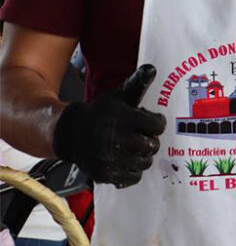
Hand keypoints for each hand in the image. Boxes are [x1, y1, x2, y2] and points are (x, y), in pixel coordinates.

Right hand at [51, 64, 166, 187]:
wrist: (68, 133)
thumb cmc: (99, 113)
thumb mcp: (117, 96)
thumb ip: (137, 84)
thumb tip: (152, 68)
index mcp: (123, 119)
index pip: (157, 125)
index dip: (156, 122)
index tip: (149, 122)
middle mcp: (117, 140)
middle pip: (153, 145)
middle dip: (149, 139)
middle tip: (141, 135)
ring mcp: (111, 159)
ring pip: (145, 162)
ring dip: (142, 155)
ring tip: (132, 147)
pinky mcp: (106, 174)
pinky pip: (133, 176)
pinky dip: (132, 169)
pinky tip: (125, 159)